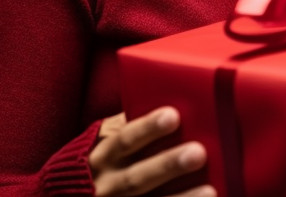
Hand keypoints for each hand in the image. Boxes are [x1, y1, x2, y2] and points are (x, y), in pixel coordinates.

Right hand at [91, 109, 212, 196]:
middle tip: (198, 153)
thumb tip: (168, 99)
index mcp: (103, 156)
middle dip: (167, 166)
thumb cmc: (104, 157)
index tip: (173, 116)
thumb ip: (129, 122)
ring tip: (210, 190)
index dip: (147, 129)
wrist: (75, 195)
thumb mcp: (106, 138)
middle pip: (138, 177)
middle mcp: (107, 184)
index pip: (125, 140)